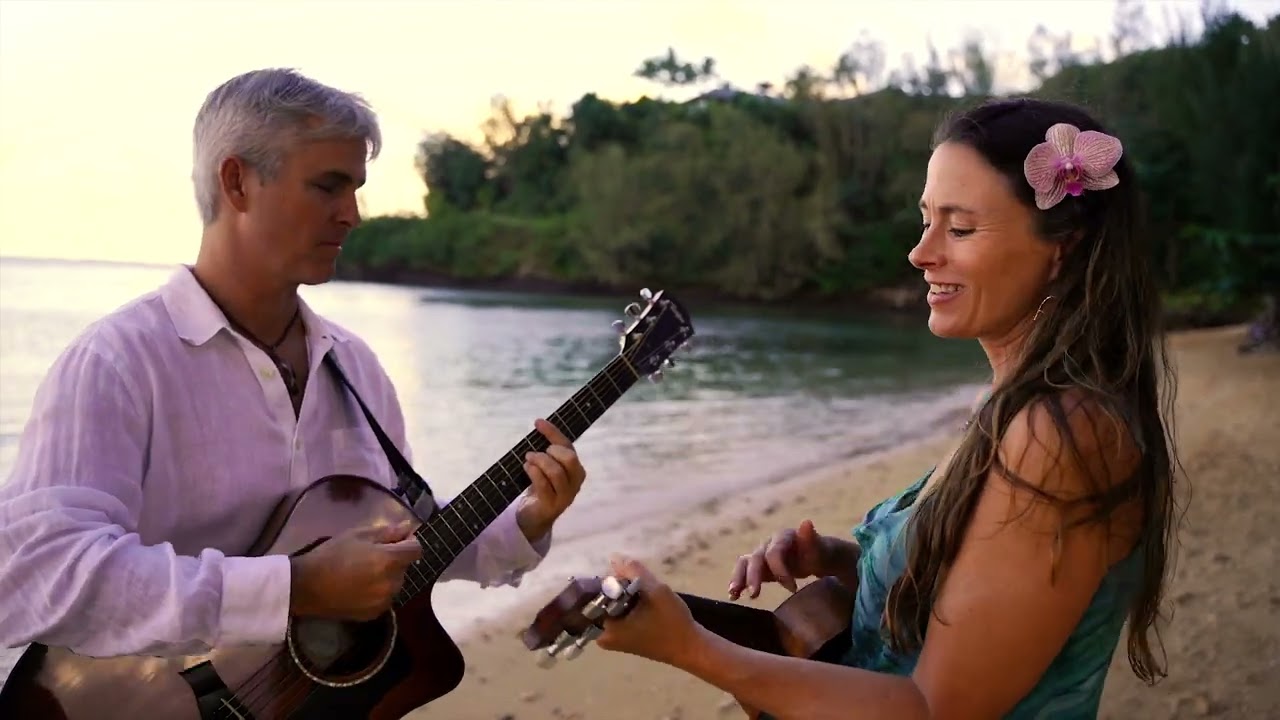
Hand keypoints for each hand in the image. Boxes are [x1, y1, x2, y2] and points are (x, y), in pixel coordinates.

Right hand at [289, 521, 422, 621]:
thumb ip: (387, 532)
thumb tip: (409, 527)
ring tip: (365, 572)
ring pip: (396, 583)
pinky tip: (360, 587)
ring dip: (388, 576)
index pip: (416, 550)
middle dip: (395, 559)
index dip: (408, 542)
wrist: (306, 587)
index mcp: (389, 561)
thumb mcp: (358, 535)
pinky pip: (385, 598)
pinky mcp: (375, 614)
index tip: (396, 539)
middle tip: (373, 555)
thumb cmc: (331, 555)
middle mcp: (391, 583)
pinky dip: (379, 591)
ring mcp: (384, 601)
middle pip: (405, 567)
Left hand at [515, 418, 586, 540]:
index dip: (553, 432)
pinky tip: (527, 468)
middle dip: (551, 451)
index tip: (537, 422)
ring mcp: (565, 496)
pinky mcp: (552, 506)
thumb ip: (547, 451)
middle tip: (534, 452)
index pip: (568, 446)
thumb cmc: (540, 487)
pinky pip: (545, 487)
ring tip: (528, 459)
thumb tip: (539, 424)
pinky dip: (535, 474)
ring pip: (557, 473)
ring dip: (540, 462)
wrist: (534, 516)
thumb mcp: (546, 467)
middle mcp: (575, 482)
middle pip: (570, 459)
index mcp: (576, 469)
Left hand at [596, 555, 701, 665]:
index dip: (611, 580)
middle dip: (619, 587)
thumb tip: (615, 558)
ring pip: (611, 605)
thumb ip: (634, 573)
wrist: (690, 648)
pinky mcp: (622, 637)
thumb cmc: (673, 623)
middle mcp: (602, 636)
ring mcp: (612, 639)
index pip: (595, 595)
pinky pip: (617, 613)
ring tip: (644, 593)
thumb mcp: (656, 592)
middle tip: (640, 585)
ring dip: (625, 595)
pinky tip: (644, 601)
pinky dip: (628, 604)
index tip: (628, 576)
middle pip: (601, 600)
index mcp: (604, 630)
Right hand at [728, 519, 839, 598]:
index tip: (793, 589)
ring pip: (744, 563)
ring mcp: (762, 555)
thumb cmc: (819, 553)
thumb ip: (811, 539)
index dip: (780, 571)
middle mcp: (768, 544)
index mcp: (782, 537)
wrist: (817, 557)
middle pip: (756, 558)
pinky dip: (738, 583)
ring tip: (734, 594)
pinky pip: (744, 573)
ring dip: (739, 578)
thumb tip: (806, 522)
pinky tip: (733, 597)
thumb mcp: (820, 549)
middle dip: (753, 576)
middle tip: (754, 595)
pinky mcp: (758, 567)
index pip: (774, 553)